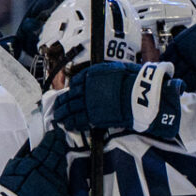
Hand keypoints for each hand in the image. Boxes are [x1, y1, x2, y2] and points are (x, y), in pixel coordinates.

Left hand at [52, 62, 183, 140]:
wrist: (139, 95)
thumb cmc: (133, 81)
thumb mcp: (118, 70)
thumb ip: (106, 74)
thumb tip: (105, 76)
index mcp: (91, 75)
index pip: (75, 83)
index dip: (71, 90)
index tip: (69, 94)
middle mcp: (86, 88)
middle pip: (69, 97)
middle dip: (62, 104)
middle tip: (57, 108)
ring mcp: (88, 103)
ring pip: (70, 110)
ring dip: (62, 115)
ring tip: (58, 118)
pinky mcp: (93, 117)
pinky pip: (78, 121)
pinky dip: (71, 123)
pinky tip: (67, 125)